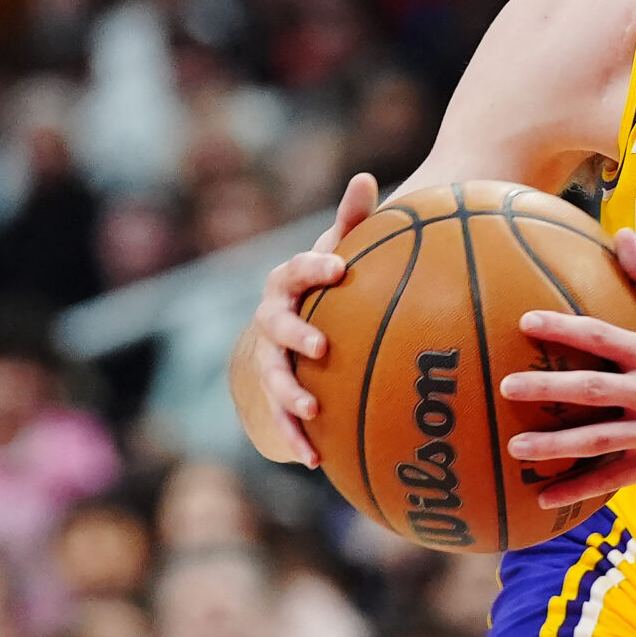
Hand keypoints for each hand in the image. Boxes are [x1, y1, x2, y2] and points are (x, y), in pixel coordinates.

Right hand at [247, 172, 380, 465]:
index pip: (297, 269)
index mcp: (289, 282)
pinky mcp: (275, 393)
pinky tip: (315, 460)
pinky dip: (296, 437)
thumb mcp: (340, 250)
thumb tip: (366, 176)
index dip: (314, 266)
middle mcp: (272, 319)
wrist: (291, 326)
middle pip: (276, 326)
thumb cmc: (327, 282)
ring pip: (273, 377)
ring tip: (312, 411)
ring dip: (289, 396)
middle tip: (321, 347)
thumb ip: (353, 220)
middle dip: (295, 336)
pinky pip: (282, 418)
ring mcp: (269, 358)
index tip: (339, 267)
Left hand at [502, 230, 635, 506]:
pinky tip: (543, 498)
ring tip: (516, 448)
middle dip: (550, 387)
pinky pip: (612, 477)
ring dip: (556, 445)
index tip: (525, 322)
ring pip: (599, 439)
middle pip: (594, 389)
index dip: (565, 328)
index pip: (602, 336)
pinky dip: (579, 490)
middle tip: (507, 386)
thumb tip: (622, 233)